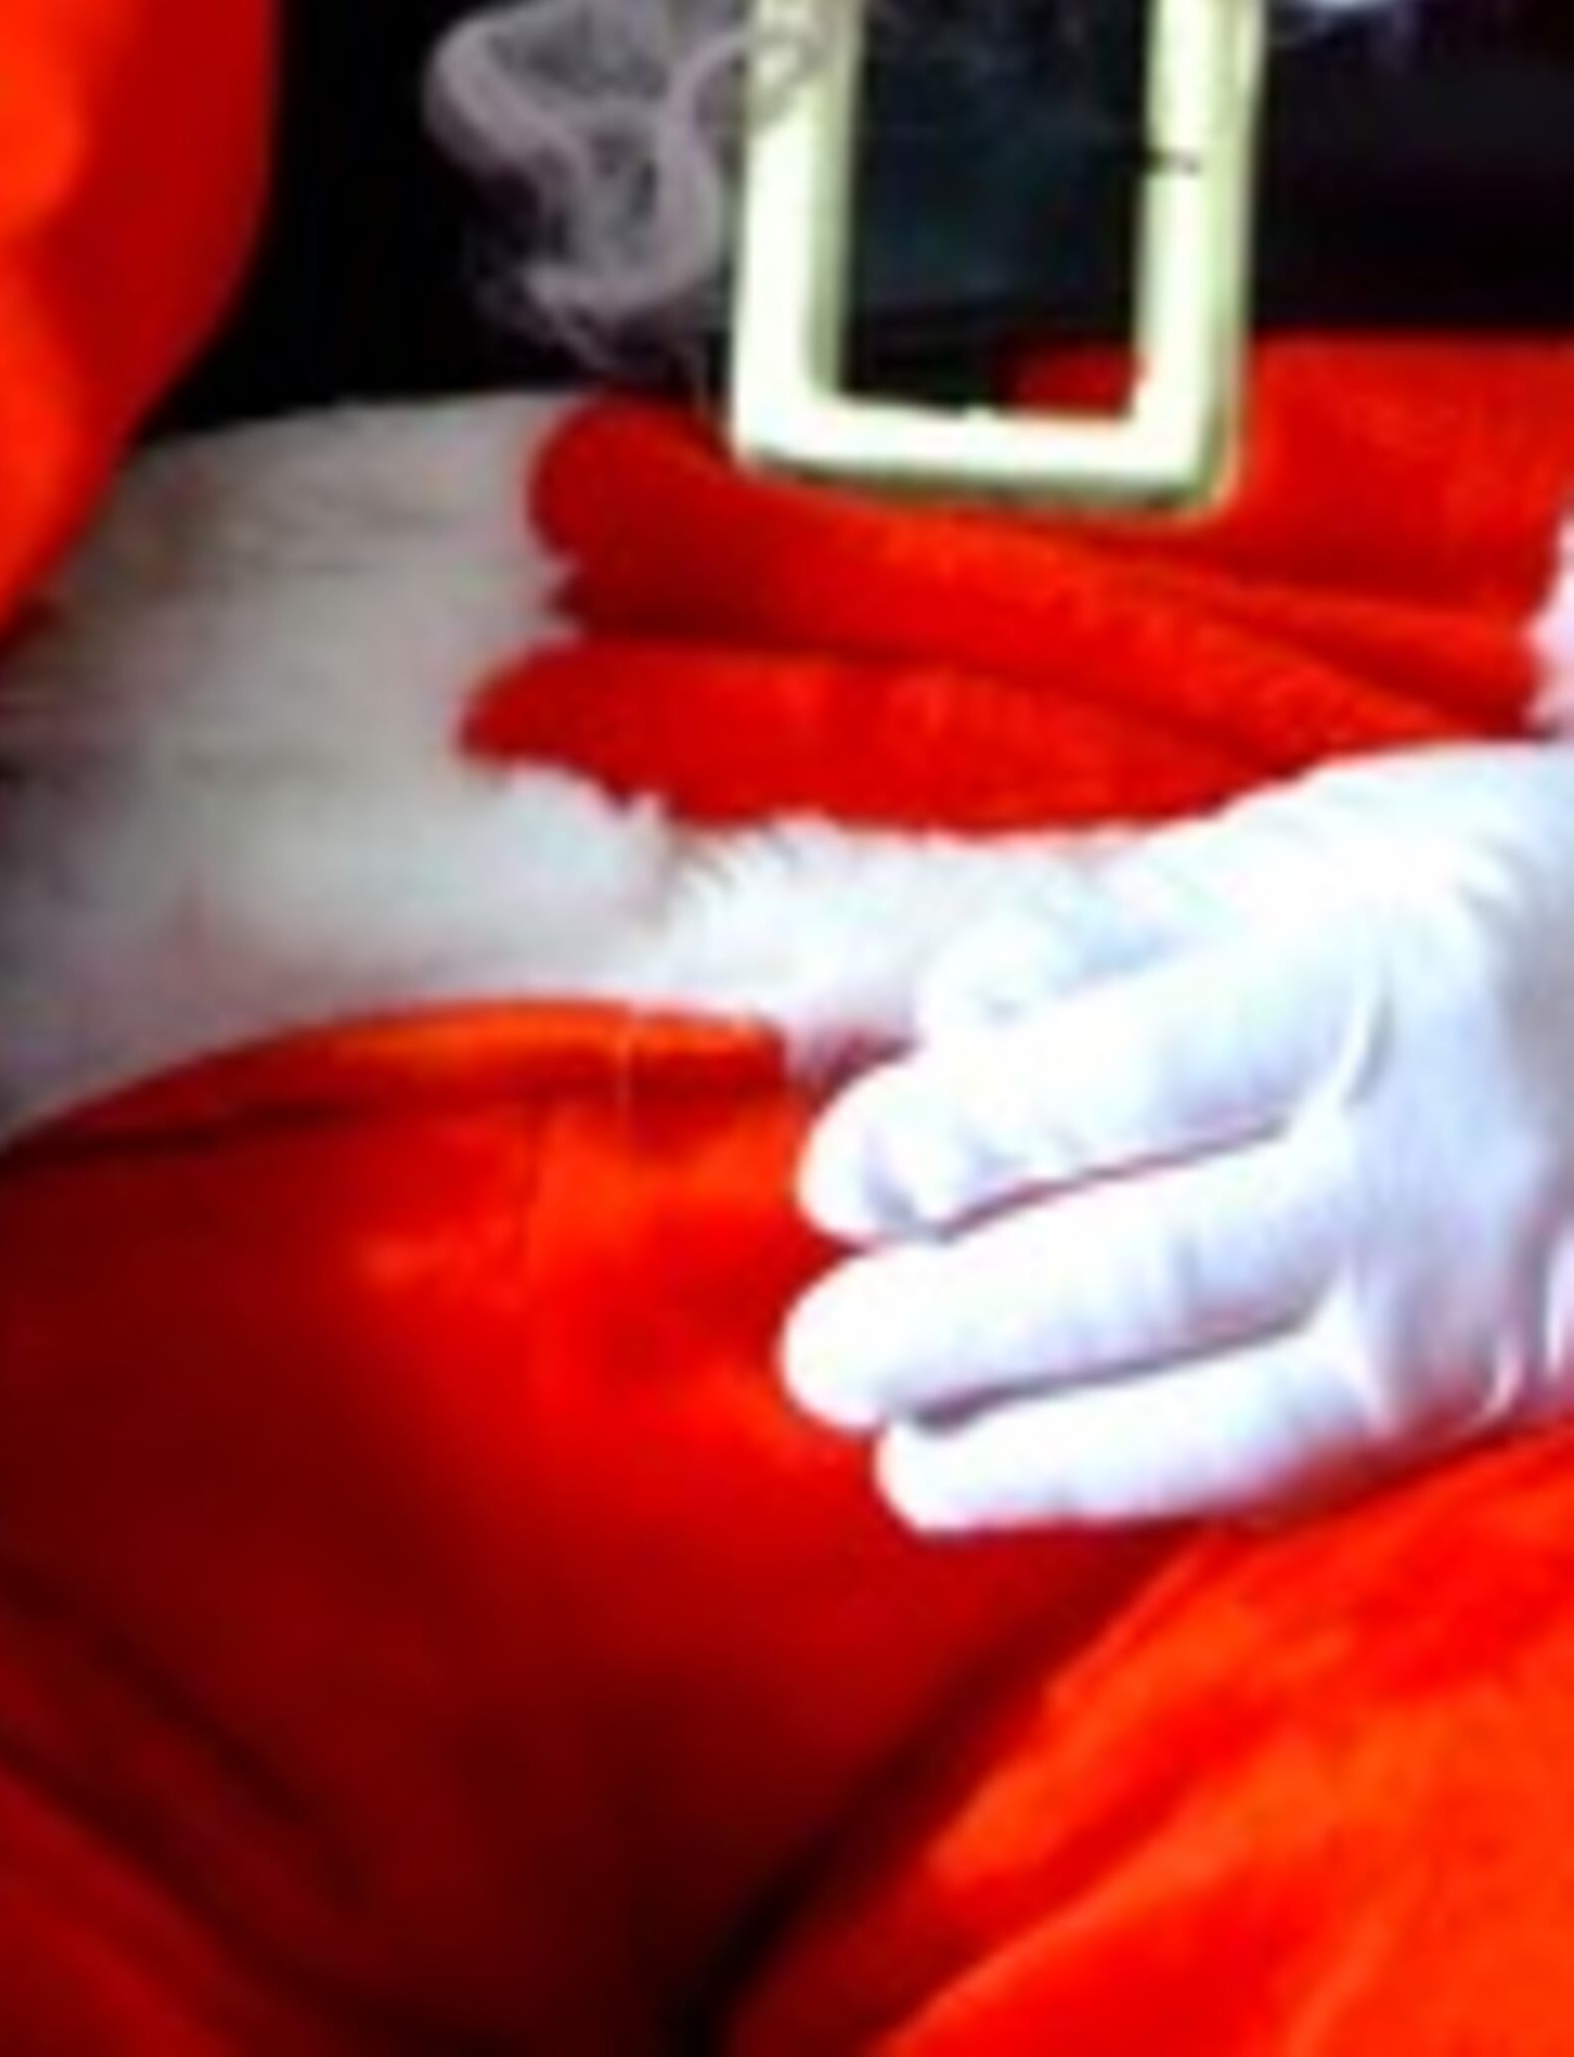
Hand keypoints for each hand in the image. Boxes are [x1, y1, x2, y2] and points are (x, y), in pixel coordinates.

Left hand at [784, 742, 1573, 1526]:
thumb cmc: (1508, 884)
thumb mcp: (1331, 841)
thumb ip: (1129, 924)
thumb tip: (945, 1019)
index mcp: (1372, 981)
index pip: (1119, 1081)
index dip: (960, 1138)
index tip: (836, 1178)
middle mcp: (1425, 1160)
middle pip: (1148, 1268)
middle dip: (961, 1328)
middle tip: (821, 1356)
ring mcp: (1473, 1302)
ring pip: (1226, 1410)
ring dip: (1041, 1450)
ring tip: (900, 1461)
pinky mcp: (1502, 1395)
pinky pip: (1314, 1463)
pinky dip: (1166, 1484)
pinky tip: (1050, 1484)